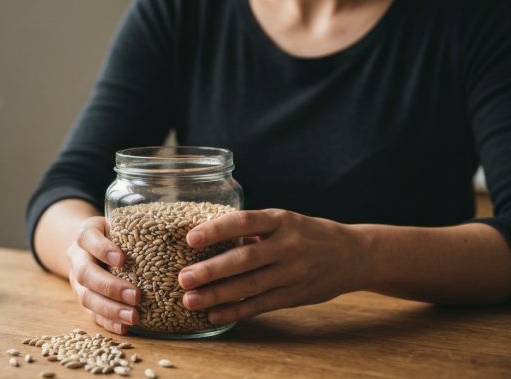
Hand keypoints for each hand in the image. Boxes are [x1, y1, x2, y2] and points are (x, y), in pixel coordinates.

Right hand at [67, 216, 140, 333]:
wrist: (94, 247)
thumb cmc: (119, 233)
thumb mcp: (124, 224)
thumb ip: (140, 228)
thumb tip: (180, 234)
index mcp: (88, 233)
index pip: (87, 238)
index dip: (102, 249)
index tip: (122, 259)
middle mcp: (78, 257)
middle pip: (85, 273)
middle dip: (110, 286)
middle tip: (136, 296)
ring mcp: (78, 281)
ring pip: (86, 297)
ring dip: (110, 309)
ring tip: (133, 317)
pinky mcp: (84, 298)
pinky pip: (91, 314)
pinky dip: (108, 322)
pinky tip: (124, 327)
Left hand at [178, 209, 370, 323]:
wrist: (354, 255)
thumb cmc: (308, 234)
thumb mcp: (285, 221)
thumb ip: (253, 228)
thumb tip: (208, 234)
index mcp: (281, 221)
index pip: (244, 222)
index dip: (216, 230)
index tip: (191, 238)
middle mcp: (288, 246)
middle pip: (244, 259)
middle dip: (211, 270)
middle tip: (183, 278)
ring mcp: (292, 273)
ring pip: (249, 286)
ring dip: (217, 295)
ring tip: (190, 300)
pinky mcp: (294, 296)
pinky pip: (260, 305)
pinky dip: (236, 312)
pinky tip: (214, 315)